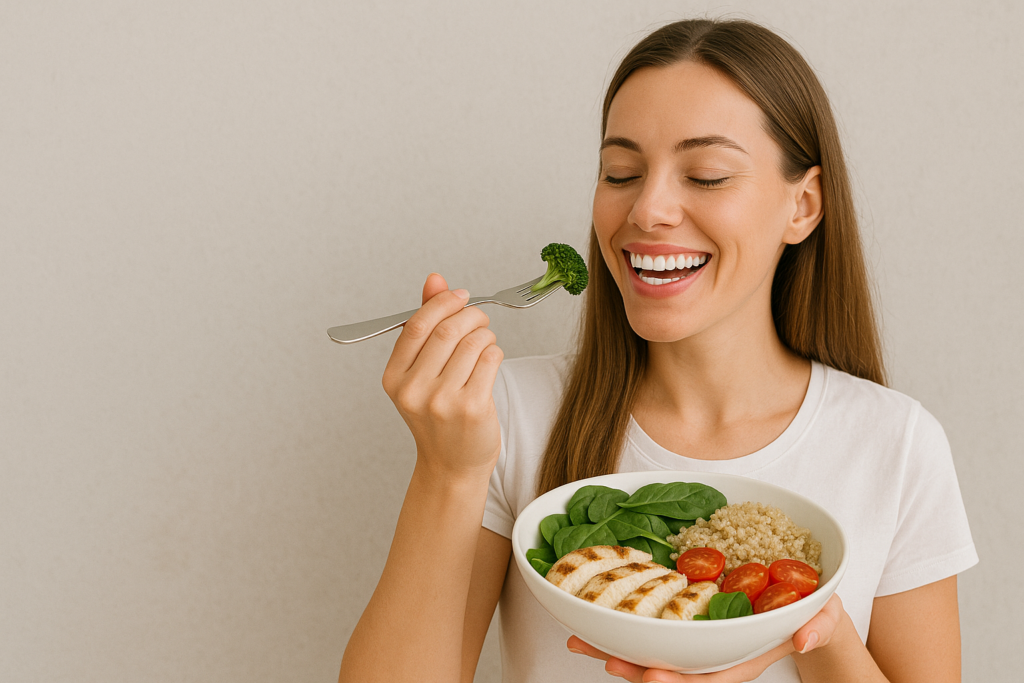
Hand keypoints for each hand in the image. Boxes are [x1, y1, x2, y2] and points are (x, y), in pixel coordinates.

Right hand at [381, 273, 503, 480]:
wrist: (452, 465)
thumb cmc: (439, 416)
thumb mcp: (421, 372)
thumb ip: (426, 324)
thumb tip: (435, 279)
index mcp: (394, 378)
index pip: (417, 324)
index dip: (443, 303)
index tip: (461, 296)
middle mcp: (414, 390)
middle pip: (447, 330)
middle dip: (471, 315)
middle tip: (480, 318)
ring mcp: (443, 401)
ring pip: (473, 342)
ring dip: (486, 334)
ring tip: (485, 343)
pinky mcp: (472, 408)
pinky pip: (490, 359)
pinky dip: (495, 352)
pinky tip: (490, 361)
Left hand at [567, 594, 844, 682]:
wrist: (805, 599)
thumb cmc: (814, 608)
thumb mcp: (824, 614)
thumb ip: (819, 626)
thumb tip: (805, 638)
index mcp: (746, 656)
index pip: (711, 677)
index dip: (682, 680)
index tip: (654, 676)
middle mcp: (717, 652)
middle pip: (673, 669)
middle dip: (638, 668)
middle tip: (607, 660)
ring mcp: (699, 638)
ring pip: (654, 650)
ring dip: (618, 647)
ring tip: (582, 641)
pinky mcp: (686, 619)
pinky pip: (652, 625)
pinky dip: (623, 624)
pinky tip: (594, 616)